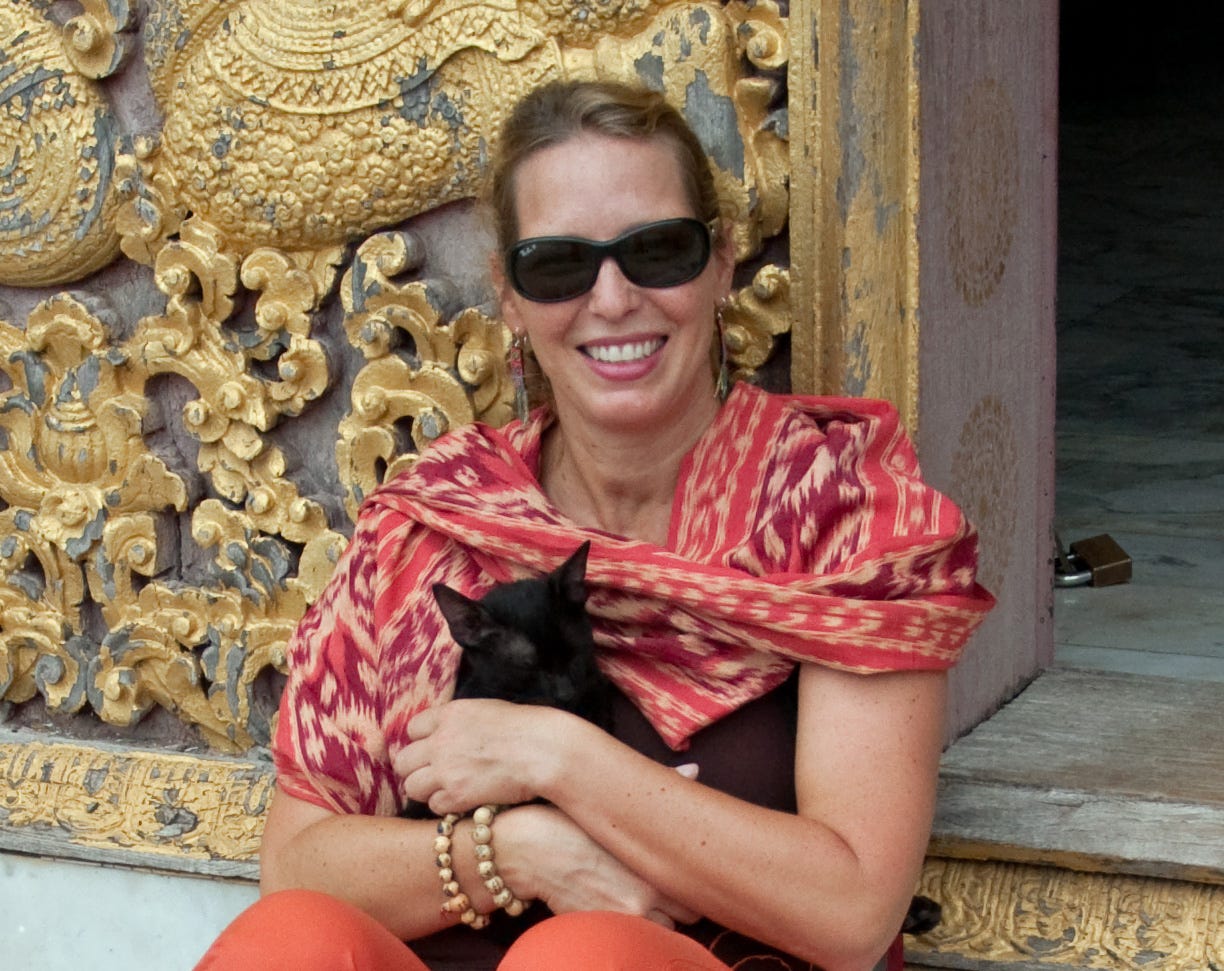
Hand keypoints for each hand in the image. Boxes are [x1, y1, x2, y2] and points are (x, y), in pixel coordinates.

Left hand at [395, 699, 581, 812]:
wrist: (544, 750)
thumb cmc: (527, 728)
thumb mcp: (487, 711)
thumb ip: (461, 721)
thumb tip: (451, 731)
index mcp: (450, 714)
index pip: (412, 729)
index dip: (422, 741)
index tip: (434, 750)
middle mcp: (441, 740)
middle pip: (403, 760)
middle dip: (416, 769)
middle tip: (434, 774)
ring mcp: (446, 769)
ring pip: (411, 786)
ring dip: (427, 790)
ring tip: (447, 790)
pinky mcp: (456, 795)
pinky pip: (434, 806)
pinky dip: (446, 805)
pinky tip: (463, 800)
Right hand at [496, 803, 700, 929]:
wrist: (528, 848)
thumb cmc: (573, 821)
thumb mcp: (616, 805)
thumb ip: (661, 786)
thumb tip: (695, 769)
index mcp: (653, 863)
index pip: (696, 891)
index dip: (690, 881)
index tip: (679, 870)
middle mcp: (643, 896)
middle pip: (686, 915)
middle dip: (678, 903)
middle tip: (662, 884)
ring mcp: (621, 918)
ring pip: (662, 931)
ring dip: (657, 917)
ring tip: (638, 894)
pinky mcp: (602, 931)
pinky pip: (634, 939)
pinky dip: (633, 928)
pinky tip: (618, 903)